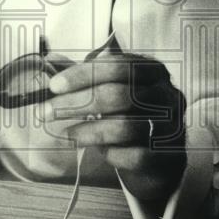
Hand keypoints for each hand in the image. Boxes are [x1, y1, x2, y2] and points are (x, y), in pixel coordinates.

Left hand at [40, 52, 185, 200]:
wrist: (160, 154)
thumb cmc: (130, 114)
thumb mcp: (112, 88)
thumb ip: (86, 77)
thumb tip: (51, 63)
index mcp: (152, 71)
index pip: (117, 66)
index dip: (83, 75)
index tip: (54, 86)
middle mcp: (167, 95)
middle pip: (118, 95)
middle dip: (76, 103)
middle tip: (46, 113)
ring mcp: (171, 126)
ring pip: (125, 126)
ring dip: (89, 131)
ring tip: (67, 134)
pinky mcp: (169, 155)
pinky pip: (135, 155)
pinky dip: (111, 154)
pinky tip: (99, 151)